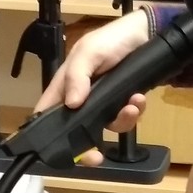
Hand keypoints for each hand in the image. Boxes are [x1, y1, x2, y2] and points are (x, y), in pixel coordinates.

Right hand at [35, 10, 152, 166]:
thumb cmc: (112, 40)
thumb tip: (72, 104)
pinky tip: (138, 99)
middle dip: (85, 148)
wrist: (147, 35)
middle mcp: (81, 97)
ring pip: (105, 127)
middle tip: (94, 158)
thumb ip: (77, 76)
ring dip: (120, 121)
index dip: (44, 132)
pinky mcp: (122, 104)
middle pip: (75, 131)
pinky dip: (133, 112)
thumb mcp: (89, 52)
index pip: (47, 111)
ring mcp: (103, 103)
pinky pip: (125, 119)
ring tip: (132, 106)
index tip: (53, 151)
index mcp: (65, 85)